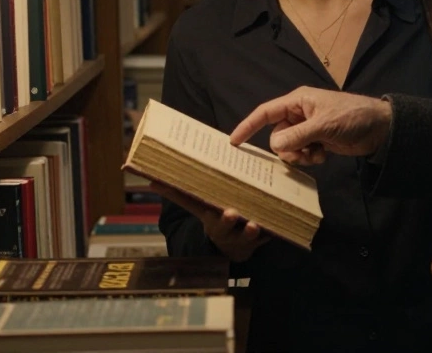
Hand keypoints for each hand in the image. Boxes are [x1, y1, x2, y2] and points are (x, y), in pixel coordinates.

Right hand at [154, 184, 269, 261]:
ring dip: (251, 230)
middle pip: (223, 226)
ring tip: (255, 225)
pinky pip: (268, 236)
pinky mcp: (259, 241)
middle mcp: (223, 229)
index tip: (210, 205)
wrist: (231, 250)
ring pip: (247, 235)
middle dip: (226, 221)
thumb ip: (179, 195)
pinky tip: (280, 222)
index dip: (202, 208)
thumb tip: (151, 182)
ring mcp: (241, 237)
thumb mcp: (199, 208)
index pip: (198, 211)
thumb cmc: (215, 219)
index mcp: (208, 218)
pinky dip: (273, 231)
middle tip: (231, 213)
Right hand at [230, 86, 392, 164]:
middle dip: (286, 148)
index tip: (234, 142)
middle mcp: (300, 113)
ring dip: (299, 155)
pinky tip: (324, 155)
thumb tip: (274, 145)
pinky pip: (302, 153)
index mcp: (298, 101)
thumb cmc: (352, 117)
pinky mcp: (318, 141)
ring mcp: (309, 128)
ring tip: (315, 154)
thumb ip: (298, 135)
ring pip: (289, 147)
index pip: (266, 112)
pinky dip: (309, 157)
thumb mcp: (324, 125)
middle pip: (277, 135)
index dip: (248, 126)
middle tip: (301, 152)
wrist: (379, 128)